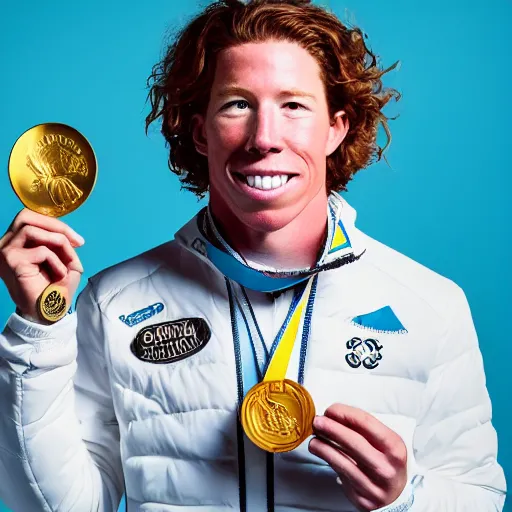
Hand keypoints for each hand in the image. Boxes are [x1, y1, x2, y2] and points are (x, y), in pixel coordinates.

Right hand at [0, 209, 84, 323]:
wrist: (50, 311)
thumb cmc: (56, 287)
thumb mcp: (64, 259)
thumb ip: (61, 242)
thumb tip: (65, 234)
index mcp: (16, 242)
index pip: (29, 218)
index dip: (55, 223)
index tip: (77, 240)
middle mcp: (5, 244)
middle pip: (25, 216)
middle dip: (56, 226)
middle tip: (75, 242)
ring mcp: (4, 252)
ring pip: (31, 230)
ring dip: (58, 242)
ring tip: (67, 261)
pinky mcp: (11, 261)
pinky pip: (40, 251)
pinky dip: (56, 261)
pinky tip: (59, 274)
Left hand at [309, 404, 407, 510]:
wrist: (395, 495)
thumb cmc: (385, 461)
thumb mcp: (384, 442)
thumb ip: (363, 428)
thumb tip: (334, 415)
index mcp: (395, 447)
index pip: (366, 423)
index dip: (345, 413)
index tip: (331, 410)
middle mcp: (386, 467)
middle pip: (354, 442)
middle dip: (332, 428)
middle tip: (317, 421)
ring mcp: (373, 485)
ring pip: (343, 461)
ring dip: (323, 446)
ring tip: (314, 438)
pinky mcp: (361, 498)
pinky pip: (340, 474)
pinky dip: (327, 460)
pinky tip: (320, 451)